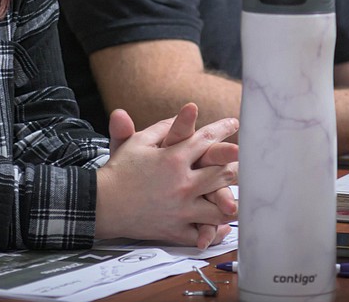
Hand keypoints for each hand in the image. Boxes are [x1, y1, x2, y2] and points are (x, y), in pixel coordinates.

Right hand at [96, 104, 237, 246]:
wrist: (101, 204)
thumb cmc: (119, 171)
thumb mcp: (137, 142)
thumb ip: (163, 128)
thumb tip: (182, 114)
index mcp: (174, 158)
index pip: (207, 139)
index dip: (223, 129)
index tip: (234, 123)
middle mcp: (183, 183)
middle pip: (223, 173)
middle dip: (238, 166)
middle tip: (247, 162)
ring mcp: (181, 209)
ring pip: (220, 208)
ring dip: (231, 200)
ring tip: (239, 196)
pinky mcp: (175, 229)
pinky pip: (203, 233)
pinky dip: (215, 231)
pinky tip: (222, 225)